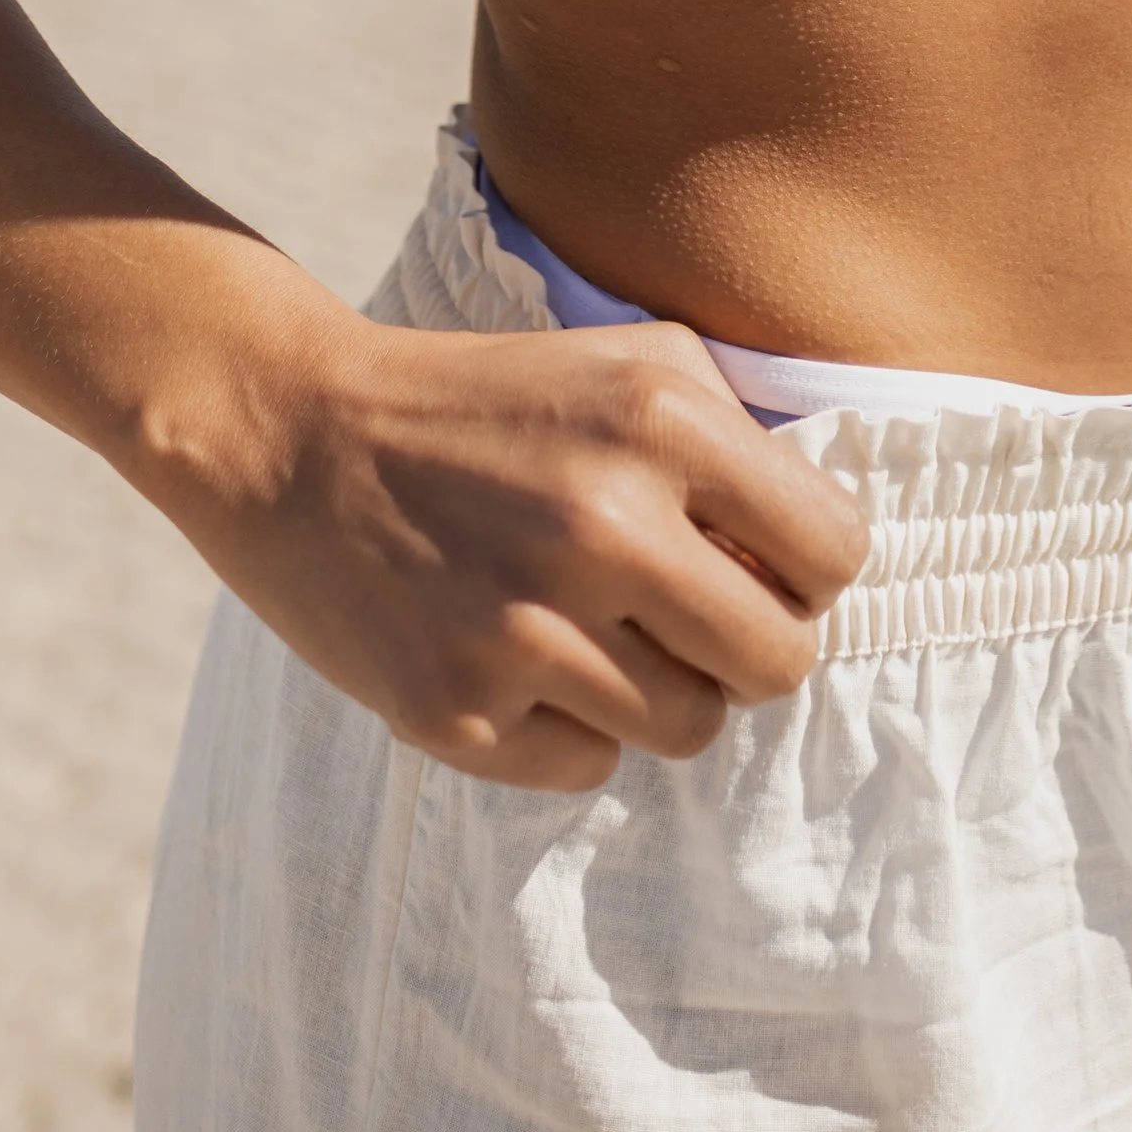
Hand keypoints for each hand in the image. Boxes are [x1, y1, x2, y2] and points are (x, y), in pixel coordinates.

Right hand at [162, 308, 871, 790]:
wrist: (294, 434)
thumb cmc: (491, 398)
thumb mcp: (634, 363)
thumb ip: (744, 441)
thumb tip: (834, 550)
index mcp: (661, 421)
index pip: (837, 556)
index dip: (810, 569)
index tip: (763, 562)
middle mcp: (602, 523)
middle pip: (779, 664)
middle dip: (751, 646)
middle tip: (692, 615)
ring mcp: (523, 628)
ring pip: (689, 729)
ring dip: (661, 691)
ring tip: (593, 627)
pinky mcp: (453, 711)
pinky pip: (589, 768)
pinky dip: (569, 729)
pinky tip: (515, 657)